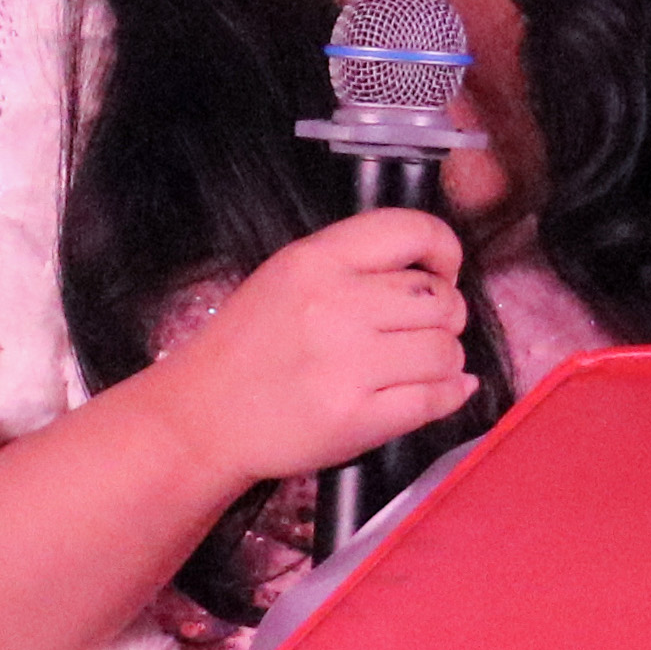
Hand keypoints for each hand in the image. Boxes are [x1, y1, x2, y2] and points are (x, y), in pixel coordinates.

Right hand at [137, 206, 474, 490]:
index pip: (413, 230)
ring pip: (446, 351)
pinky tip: (438, 392)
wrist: (200, 417)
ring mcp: (346, 365)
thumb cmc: (245, 348)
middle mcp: (333, 306)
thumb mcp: (285, 278)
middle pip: (441, 299)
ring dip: (446, 360)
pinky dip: (450, 396)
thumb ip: (354, 265)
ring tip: (418, 366)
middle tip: (423, 330)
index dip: (444, 250)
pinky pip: (436, 399)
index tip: (441, 273)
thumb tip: (442, 277)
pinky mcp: (356, 419)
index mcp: (314, 261)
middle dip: (447, 316)